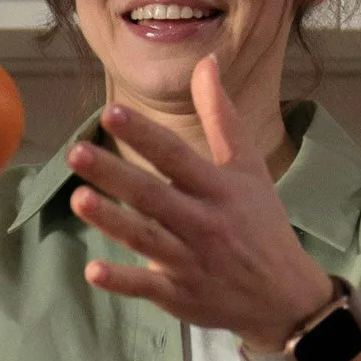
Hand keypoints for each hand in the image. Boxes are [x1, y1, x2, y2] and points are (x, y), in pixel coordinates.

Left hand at [66, 58, 332, 347]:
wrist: (285, 296)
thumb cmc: (261, 224)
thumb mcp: (248, 168)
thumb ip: (221, 118)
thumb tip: (205, 64)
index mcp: (218, 188)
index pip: (175, 156)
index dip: (144, 135)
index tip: (110, 114)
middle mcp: (202, 222)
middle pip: (152, 195)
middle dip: (114, 174)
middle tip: (76, 152)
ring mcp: (189, 260)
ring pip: (145, 238)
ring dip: (111, 221)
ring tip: (78, 199)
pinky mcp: (178, 294)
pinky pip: (146, 286)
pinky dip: (121, 280)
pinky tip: (93, 270)